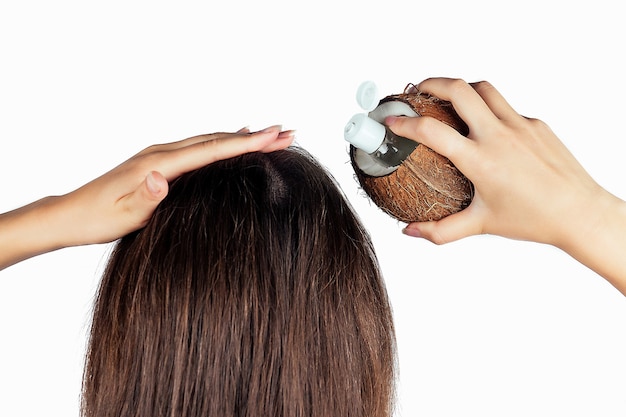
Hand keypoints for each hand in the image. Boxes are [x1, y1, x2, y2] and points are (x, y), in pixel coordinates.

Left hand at [0, 126, 294, 268]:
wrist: (70, 214)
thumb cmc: (96, 219)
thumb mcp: (121, 215)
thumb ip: (144, 196)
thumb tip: (160, 178)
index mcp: (159, 163)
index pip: (212, 150)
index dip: (247, 143)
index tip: (275, 135)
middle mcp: (161, 152)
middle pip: (216, 139)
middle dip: (254, 136)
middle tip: (286, 132)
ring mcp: (159, 155)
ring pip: (209, 140)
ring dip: (240, 137)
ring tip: (269, 135)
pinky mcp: (158, 162)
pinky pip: (198, 147)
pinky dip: (220, 143)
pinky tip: (229, 142)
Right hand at [386, 78, 625, 293]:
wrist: (579, 212)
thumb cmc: (533, 219)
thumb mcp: (481, 224)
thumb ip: (441, 230)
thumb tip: (412, 231)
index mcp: (480, 160)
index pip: (431, 131)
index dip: (404, 123)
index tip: (392, 120)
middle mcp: (498, 136)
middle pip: (458, 89)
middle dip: (431, 83)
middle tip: (417, 90)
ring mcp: (520, 125)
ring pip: (484, 88)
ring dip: (461, 87)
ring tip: (447, 96)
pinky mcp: (536, 124)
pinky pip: (506, 107)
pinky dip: (488, 109)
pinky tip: (485, 127)